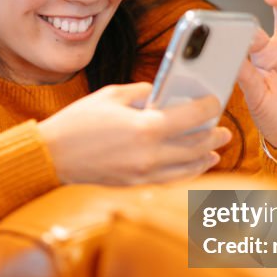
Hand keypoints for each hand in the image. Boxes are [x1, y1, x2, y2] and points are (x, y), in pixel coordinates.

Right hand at [39, 82, 231, 184]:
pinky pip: (171, 179)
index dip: (208, 108)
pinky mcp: (136, 183)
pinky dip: (187, 172)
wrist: (53, 155)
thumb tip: (161, 94)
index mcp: (145, 127)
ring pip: (187, 167)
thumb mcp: (111, 95)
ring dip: (205, 156)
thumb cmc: (78, 122)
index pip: (191, 117)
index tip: (215, 101)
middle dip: (213, 136)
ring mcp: (144, 172)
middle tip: (224, 129)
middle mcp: (150, 153)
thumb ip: (141, 92)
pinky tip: (194, 166)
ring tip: (215, 149)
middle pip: (195, 145)